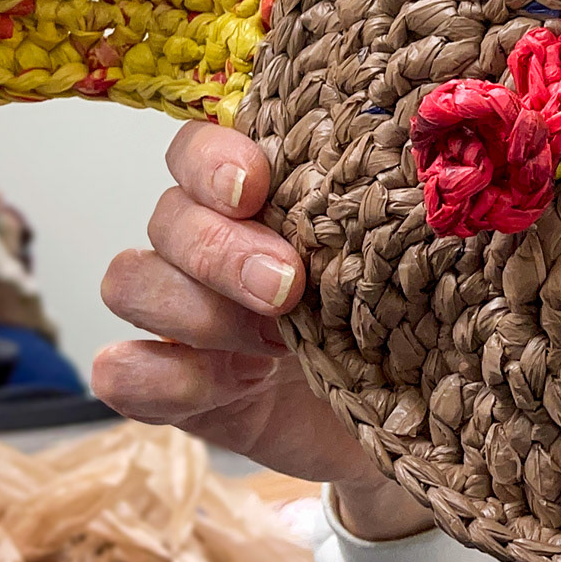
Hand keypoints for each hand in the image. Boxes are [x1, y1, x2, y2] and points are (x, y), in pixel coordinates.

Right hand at [93, 122, 434, 539]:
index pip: (196, 151)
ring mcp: (179, 317)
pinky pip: (121, 371)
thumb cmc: (400, 322)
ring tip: (276, 342)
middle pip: (167, 217)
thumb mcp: (403, 264)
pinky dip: (163, 376)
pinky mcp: (170, 387)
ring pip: (130, 281)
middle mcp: (204, 246)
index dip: (213, 161)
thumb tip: (439, 141)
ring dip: (197, 310)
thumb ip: (392, 212)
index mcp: (254, 198)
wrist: (403, 420)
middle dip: (222, 249)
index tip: (257, 186)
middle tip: (288, 284)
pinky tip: (229, 384)